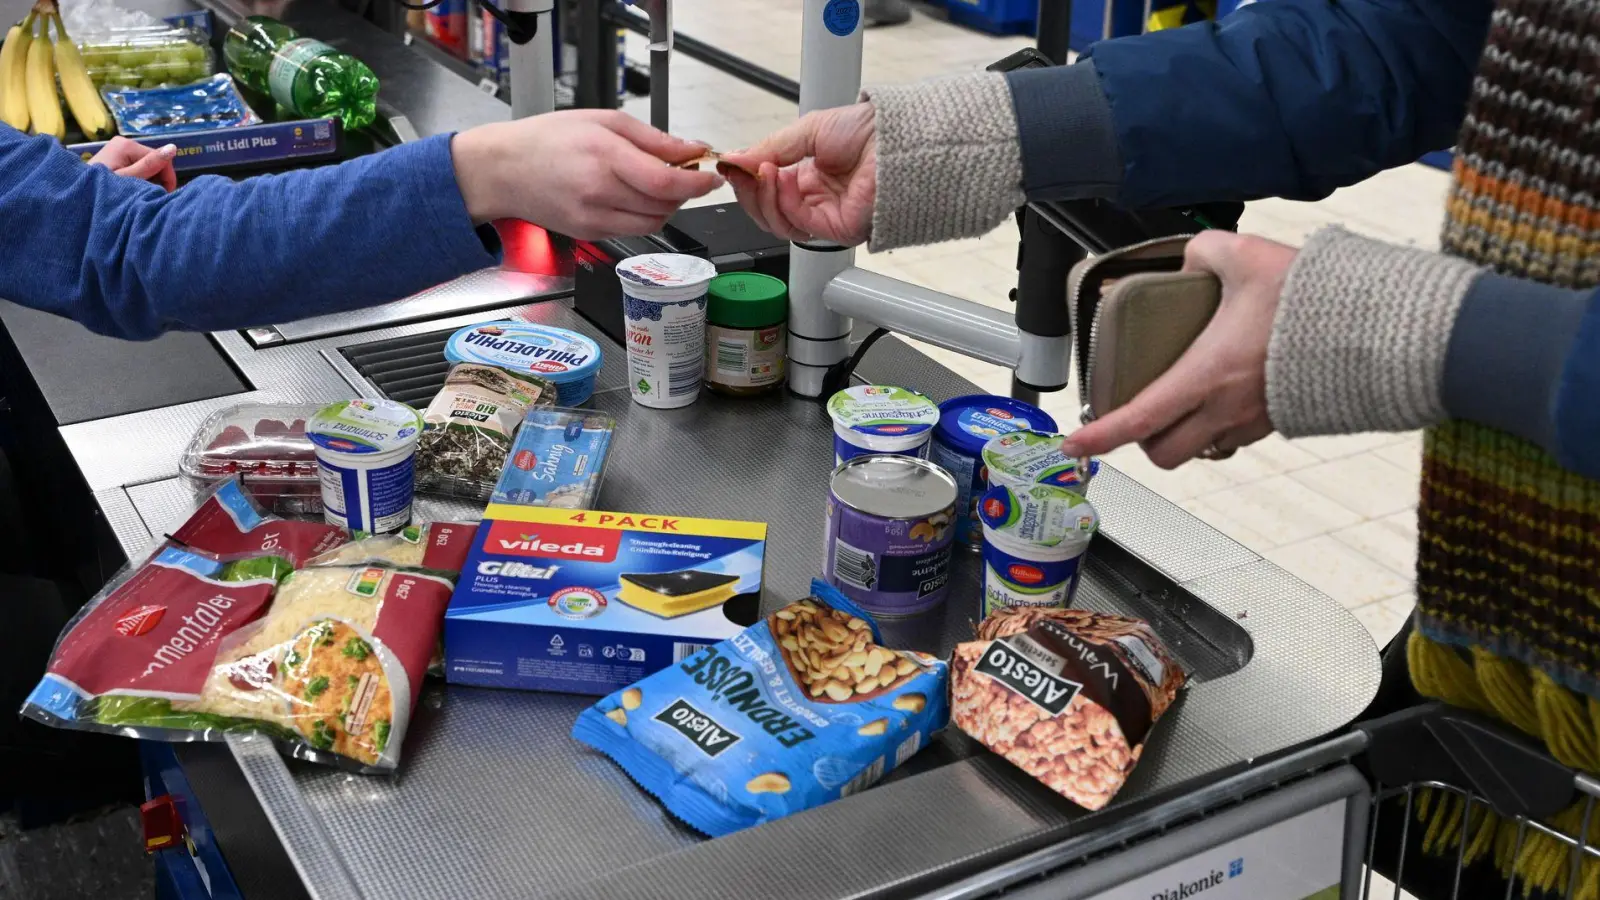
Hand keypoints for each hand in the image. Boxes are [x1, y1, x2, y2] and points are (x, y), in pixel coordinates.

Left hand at [89, 137, 177, 192]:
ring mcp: (118, 148)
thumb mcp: (129, 179)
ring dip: (148, 179)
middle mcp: (123, 142)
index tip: (162, 195)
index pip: (160, 157)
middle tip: (147, 196)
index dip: (166, 177)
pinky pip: (137, 165)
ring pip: (146, 164)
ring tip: (138, 193)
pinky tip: (132, 187)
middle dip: (156, 178)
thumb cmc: (102, 190)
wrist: (78, 196)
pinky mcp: (116, 156)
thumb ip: (150, 165)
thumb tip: (173, 148)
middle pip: (153, 160)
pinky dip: (139, 178)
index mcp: (126, 145)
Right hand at [451, 109, 722, 239]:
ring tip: (656, 182)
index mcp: (604, 158)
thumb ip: (652, 138)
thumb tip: (691, 149)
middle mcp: (600, 194)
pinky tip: (632, 195)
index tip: (712, 176)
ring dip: (666, 205)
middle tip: (683, 171)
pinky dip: (644, 214)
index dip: (697, 183)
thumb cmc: (547, 139)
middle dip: (683, 191)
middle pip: (665, 205)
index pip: (666, 182)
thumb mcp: (603, 121)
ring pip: (653, 222)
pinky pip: (633, 229)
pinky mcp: (591, 235)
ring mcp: (594, 219)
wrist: (502, 170)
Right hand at [721, 102, 875, 244]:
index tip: (729, 164)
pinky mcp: (834, 229)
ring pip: (776, 222)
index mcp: (808, 175)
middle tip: (740, 170)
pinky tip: (784, 179)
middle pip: (766, 210)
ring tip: (766, 170)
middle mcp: (814, 198)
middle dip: (748, 191)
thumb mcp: (807, 130)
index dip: (746, 179)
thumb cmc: (866, 130)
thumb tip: (736, 159)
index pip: (766, 189)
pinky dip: (783, 202)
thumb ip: (771, 148)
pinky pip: (796, 224)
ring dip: (763, 196)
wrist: (897, 139)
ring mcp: (824, 215)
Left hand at [1061, 231, 1295, 467]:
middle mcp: (1225, 409)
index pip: (1138, 419)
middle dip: (1141, 442)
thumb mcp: (1246, 256)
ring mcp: (1254, 421)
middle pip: (1163, 453)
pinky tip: (1224, 391)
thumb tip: (1190, 255)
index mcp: (1205, 375)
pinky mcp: (1280, 421)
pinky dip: (1217, 425)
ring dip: (1181, 436)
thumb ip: (1206, 251)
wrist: (1382, 327)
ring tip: (1179, 402)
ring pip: (1200, 449)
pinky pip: (1235, 436)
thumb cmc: (1315, 298)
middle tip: (1136, 413)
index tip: (1073, 443)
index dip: (1099, 437)